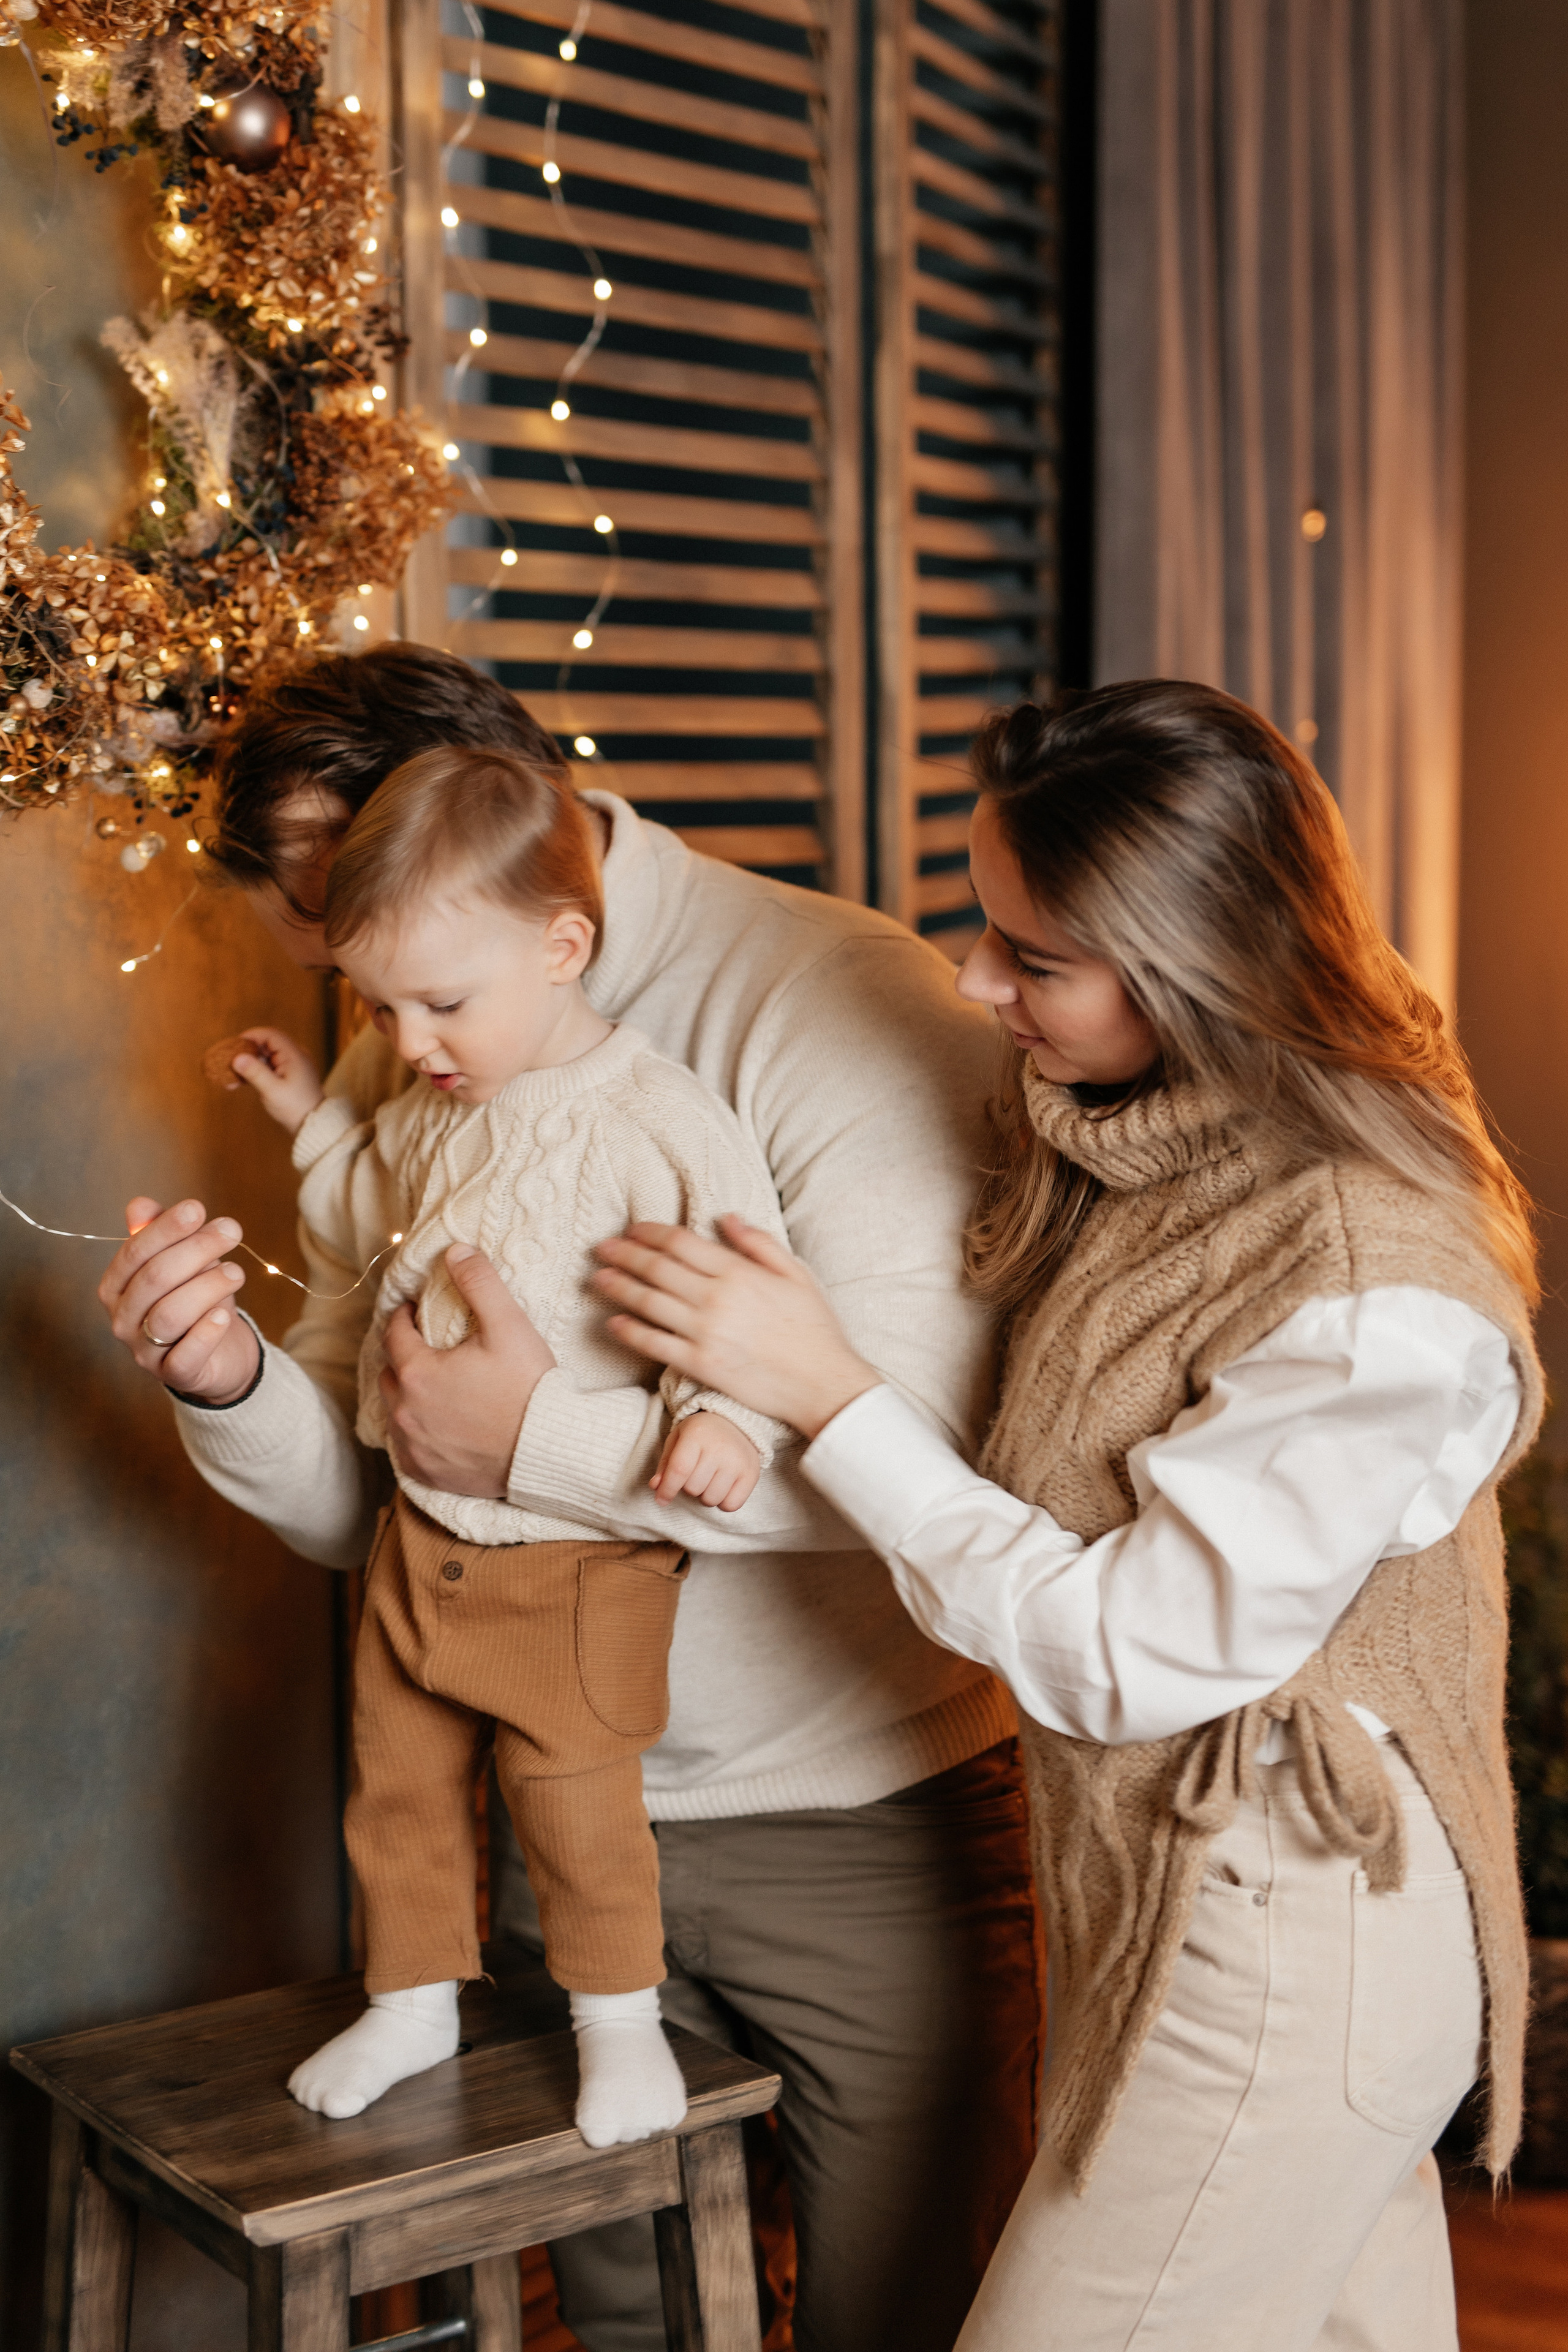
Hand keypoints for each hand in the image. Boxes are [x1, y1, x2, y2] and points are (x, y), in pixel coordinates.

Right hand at [98, 1196, 259, 1402]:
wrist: (216, 1355)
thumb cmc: (194, 1298)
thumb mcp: (181, 1263)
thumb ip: (159, 1234)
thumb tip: (139, 1204)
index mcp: (116, 1287)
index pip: (135, 1252)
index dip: (166, 1229)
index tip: (198, 1208)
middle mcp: (122, 1319)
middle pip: (154, 1279)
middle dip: (195, 1249)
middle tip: (231, 1231)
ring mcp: (144, 1351)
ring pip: (169, 1315)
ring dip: (207, 1287)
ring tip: (238, 1272)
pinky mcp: (174, 1376)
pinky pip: (185, 1356)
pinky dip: (205, 1333)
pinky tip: (223, 1314)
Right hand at [203, 1026, 323, 1135]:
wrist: (312, 1126)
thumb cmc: (295, 1108)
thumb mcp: (272, 1091)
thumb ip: (255, 1072)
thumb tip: (237, 1058)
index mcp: (294, 1055)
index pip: (271, 1035)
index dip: (251, 1036)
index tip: (233, 1045)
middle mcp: (294, 1057)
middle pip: (266, 1045)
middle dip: (246, 1053)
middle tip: (227, 1063)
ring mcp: (291, 1066)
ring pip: (265, 1057)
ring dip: (247, 1065)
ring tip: (229, 1078)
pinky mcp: (287, 1076)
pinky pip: (267, 1068)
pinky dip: (254, 1073)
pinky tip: (238, 1083)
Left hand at [378, 1244, 556, 1496]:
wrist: (547, 1450)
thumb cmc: (529, 1387)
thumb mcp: (509, 1326)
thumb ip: (479, 1283)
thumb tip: (454, 1249)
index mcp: (418, 1372)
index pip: (394, 1334)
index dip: (403, 1316)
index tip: (413, 1309)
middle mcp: (405, 1411)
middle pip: (389, 1373)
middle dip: (402, 1356)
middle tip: (422, 1346)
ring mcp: (413, 1446)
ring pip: (394, 1411)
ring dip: (405, 1394)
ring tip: (429, 1384)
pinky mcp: (426, 1472)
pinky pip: (405, 1448)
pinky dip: (413, 1432)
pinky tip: (433, 1424)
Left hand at [593, 1217, 880, 1439]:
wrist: (823, 1383)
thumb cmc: (814, 1328)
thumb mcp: (797, 1273)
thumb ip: (758, 1243)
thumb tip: (726, 1218)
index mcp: (738, 1272)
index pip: (680, 1243)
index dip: (650, 1233)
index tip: (632, 1230)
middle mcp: (715, 1298)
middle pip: (656, 1268)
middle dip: (624, 1254)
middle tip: (601, 1248)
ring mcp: (705, 1333)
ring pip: (648, 1303)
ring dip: (618, 1288)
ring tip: (597, 1278)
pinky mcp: (700, 1365)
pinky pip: (654, 1344)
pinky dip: (629, 1331)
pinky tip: (613, 1323)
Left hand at [652, 1410, 759, 1511]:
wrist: (736, 1422)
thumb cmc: (701, 1433)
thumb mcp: (678, 1439)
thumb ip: (665, 1464)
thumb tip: (656, 1487)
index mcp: (696, 1434)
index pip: (679, 1471)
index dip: (666, 1490)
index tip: (661, 1500)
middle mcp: (719, 1447)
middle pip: (693, 1488)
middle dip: (688, 1487)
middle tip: (696, 1473)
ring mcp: (737, 1462)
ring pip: (710, 1499)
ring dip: (705, 1495)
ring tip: (709, 1478)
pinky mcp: (751, 1474)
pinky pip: (731, 1505)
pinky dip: (723, 1502)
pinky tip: (723, 1487)